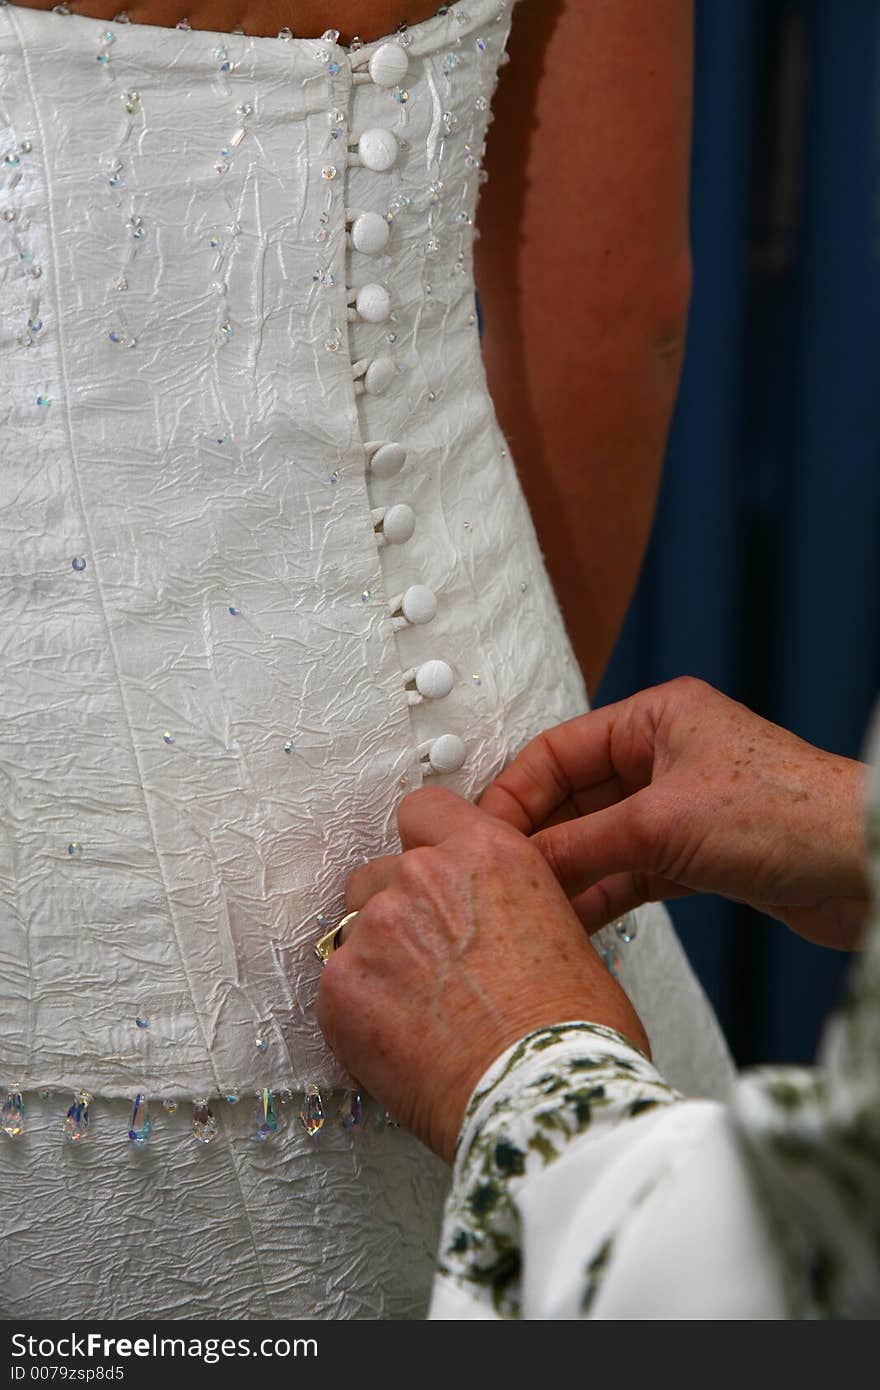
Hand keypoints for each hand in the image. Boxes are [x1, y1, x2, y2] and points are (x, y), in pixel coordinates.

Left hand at [317, 790, 648, 1161]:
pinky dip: (359, 1012)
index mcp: (485, 852)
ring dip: (377, 958)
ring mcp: (374, 930)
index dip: (426, 846)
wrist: (543, 1095)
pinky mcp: (340, 988)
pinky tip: (400, 1043)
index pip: (423, 811)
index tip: (433, 878)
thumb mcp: (562, 930)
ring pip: (352, 928)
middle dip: (400, 911)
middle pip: (381, 872)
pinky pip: (337, 985)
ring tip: (418, 1011)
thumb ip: (508, 903)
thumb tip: (493, 921)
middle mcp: (423, 876)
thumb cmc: (574, 1028)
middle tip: (432, 965)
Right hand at [479, 677, 869, 949]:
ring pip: (599, 840)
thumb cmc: (790, 814)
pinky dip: (599, 895)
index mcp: (656, 719)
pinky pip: (629, 872)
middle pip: (574, 797)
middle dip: (535, 838)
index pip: (557, 751)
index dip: (513, 795)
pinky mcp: (698, 856)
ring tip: (522, 906)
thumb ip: (579, 845)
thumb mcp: (663, 824)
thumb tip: (513, 864)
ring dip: (564, 873)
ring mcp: (681, 808)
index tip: (478, 838)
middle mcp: (665, 757)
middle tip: (491, 877)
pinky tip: (568, 921)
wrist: (868, 866)